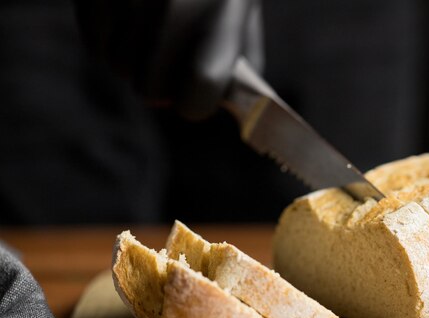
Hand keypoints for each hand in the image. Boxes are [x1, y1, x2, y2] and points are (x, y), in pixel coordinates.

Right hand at [74, 0, 262, 119]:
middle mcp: (174, 5)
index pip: (202, 89)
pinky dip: (108, 40)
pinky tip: (127, 14)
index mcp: (223, 10)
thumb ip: (240, 53)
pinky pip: (94, 45)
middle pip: (151, 89)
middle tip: (168, 60)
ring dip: (133, 60)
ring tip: (150, 27)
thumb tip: (225, 104)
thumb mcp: (241, 2)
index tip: (194, 95)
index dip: (196, 103)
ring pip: (119, 69)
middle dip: (160, 84)